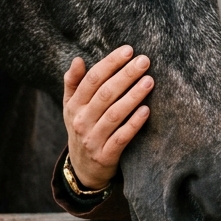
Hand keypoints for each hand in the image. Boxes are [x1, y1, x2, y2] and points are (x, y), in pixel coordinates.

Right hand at [62, 45, 152, 190]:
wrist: (82, 169)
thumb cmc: (82, 129)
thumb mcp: (71, 108)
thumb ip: (73, 83)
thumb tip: (77, 60)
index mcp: (74, 106)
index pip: (92, 79)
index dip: (110, 63)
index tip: (129, 50)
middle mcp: (81, 121)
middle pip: (105, 94)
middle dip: (126, 75)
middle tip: (144, 61)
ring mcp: (93, 139)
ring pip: (114, 114)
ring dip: (133, 96)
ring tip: (149, 81)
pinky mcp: (105, 155)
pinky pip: (121, 137)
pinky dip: (134, 124)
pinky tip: (146, 110)